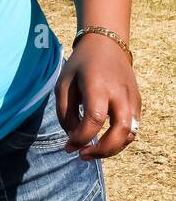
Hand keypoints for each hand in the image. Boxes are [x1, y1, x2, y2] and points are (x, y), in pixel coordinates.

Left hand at [56, 36, 141, 159]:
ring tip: (90, 152)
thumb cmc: (81, 65)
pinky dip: (118, 140)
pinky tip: (102, 140)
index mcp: (98, 85)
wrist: (107, 45)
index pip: (94, 119)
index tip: (68, 145)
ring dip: (111, 149)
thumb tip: (73, 137)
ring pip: (130, 134)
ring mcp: (132, 98)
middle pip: (121, 131)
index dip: (81, 138)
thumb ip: (65, 112)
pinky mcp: (137, 102)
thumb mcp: (63, 83)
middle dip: (102, 151)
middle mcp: (120, 93)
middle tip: (82, 155)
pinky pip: (132, 128)